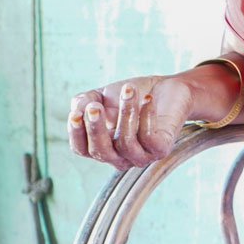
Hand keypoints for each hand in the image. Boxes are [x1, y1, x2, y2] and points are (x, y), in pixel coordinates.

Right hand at [68, 75, 193, 170]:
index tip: (75, 114)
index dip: (76, 134)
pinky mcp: (160, 150)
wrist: (168, 88)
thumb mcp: (103, 95)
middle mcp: (118, 156)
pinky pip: (149, 138)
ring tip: (129, 90)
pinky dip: (146, 116)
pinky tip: (148, 99)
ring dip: (126, 113)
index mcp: (101, 144)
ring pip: (125, 143)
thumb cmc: (132, 94)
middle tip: (94, 106)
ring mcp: (140, 156)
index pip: (81, 149)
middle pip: (100, 152)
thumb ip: (85, 102)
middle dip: (95, 129)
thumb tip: (76, 110)